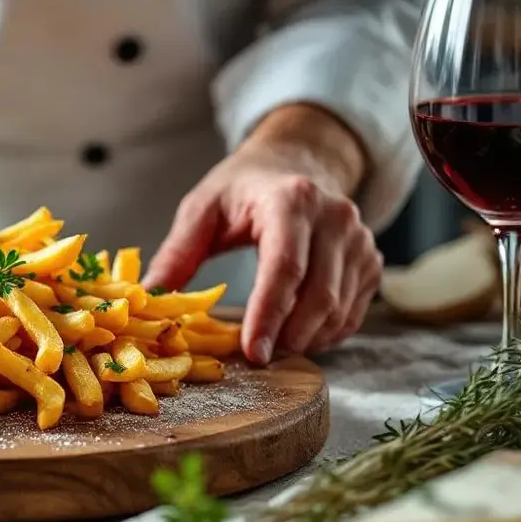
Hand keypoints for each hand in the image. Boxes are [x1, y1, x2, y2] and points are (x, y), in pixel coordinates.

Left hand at [144, 108, 381, 363]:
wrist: (294, 163)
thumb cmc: (242, 189)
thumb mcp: (202, 209)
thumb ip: (177, 253)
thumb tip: (149, 298)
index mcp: (291, 200)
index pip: (286, 267)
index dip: (268, 315)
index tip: (252, 352)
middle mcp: (335, 218)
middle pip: (319, 296)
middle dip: (287, 336)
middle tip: (256, 358)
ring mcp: (360, 240)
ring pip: (339, 310)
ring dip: (305, 340)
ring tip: (271, 347)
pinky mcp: (370, 261)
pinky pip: (352, 313)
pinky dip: (325, 335)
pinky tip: (296, 336)